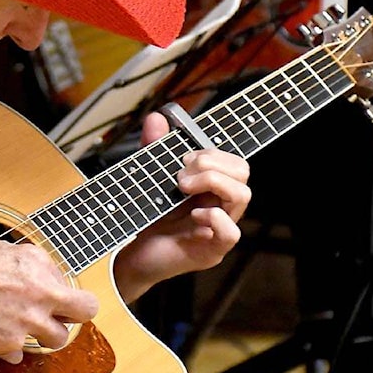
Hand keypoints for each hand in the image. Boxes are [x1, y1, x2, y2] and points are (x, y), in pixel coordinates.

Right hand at [0, 237, 98, 362]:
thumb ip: (24, 265)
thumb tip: (36, 277)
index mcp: (34, 262)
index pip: (70, 280)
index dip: (59, 287)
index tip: (50, 290)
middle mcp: (37, 292)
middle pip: (84, 311)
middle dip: (72, 313)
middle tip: (56, 313)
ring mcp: (25, 321)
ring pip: (57, 338)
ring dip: (43, 333)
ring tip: (21, 324)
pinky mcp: (7, 344)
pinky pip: (21, 353)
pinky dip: (11, 347)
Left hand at [114, 112, 250, 302]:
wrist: (130, 255)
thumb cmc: (145, 218)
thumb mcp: (148, 178)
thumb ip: (153, 149)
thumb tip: (157, 117)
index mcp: (210, 187)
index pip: (233, 161)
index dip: (213, 152)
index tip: (182, 157)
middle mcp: (220, 205)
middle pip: (243, 172)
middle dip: (212, 163)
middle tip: (181, 174)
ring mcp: (219, 229)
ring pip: (243, 195)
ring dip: (213, 181)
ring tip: (182, 187)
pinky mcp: (211, 252)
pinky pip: (231, 233)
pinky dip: (213, 217)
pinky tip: (193, 215)